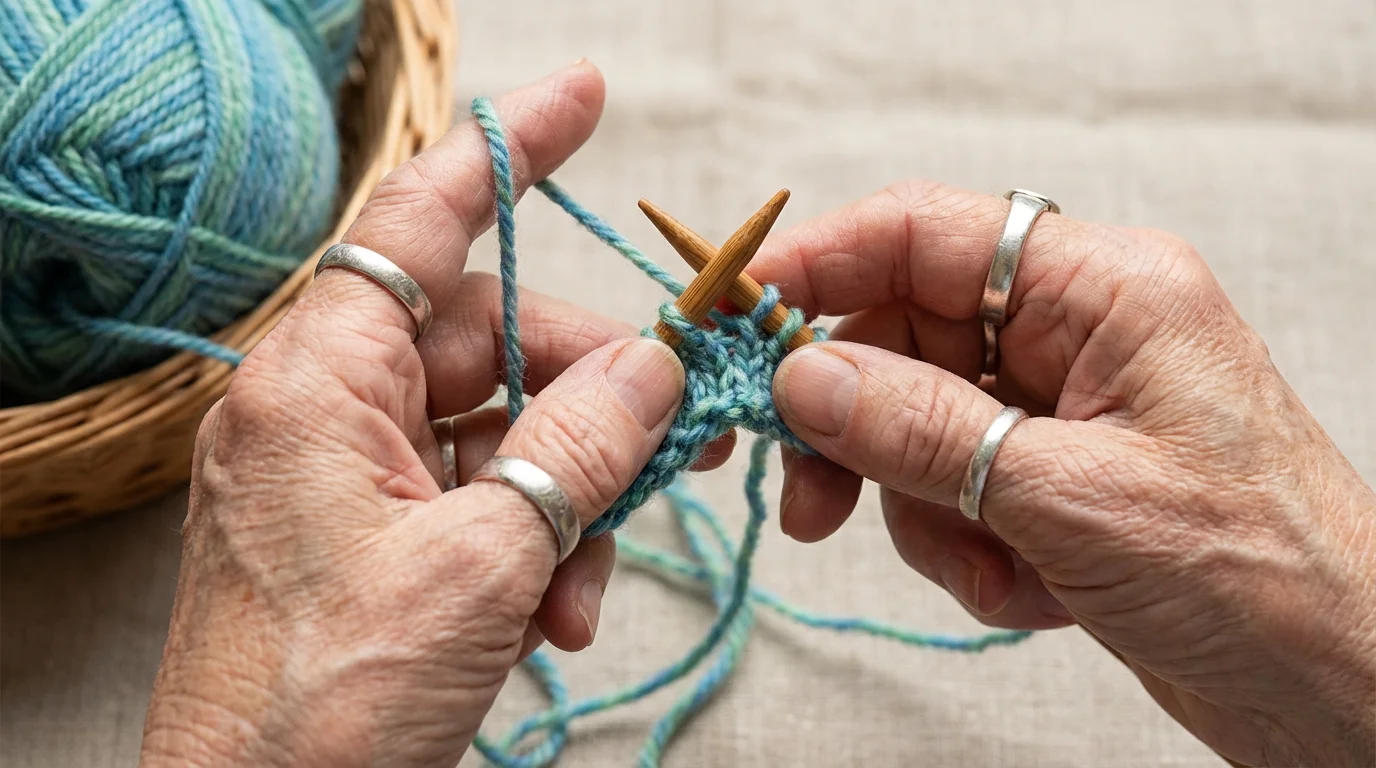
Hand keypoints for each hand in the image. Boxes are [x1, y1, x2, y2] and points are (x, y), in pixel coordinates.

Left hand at [138, 63, 726, 767]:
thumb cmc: (325, 707)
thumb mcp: (480, 563)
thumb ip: (577, 448)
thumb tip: (654, 363)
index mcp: (318, 383)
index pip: (420, 224)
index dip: (508, 150)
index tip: (583, 93)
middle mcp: (328, 411)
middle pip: (488, 341)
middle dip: (591, 387)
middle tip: (679, 430)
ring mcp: (350, 479)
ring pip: (500, 430)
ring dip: (573, 495)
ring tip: (597, 577)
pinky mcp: (374, 541)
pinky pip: (481, 501)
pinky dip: (538, 546)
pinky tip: (561, 616)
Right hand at [755, 182, 1375, 766]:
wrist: (1338, 685)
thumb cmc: (1255, 574)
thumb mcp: (1068, 497)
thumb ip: (922, 429)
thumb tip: (803, 378)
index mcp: (1104, 289)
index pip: (925, 233)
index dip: (818, 263)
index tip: (735, 315)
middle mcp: (1078, 330)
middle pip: (905, 334)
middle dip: (858, 424)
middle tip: (812, 497)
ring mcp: (1063, 403)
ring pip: (917, 422)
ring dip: (922, 508)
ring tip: (983, 569)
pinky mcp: (1053, 471)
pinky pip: (952, 484)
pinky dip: (964, 545)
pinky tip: (1028, 592)